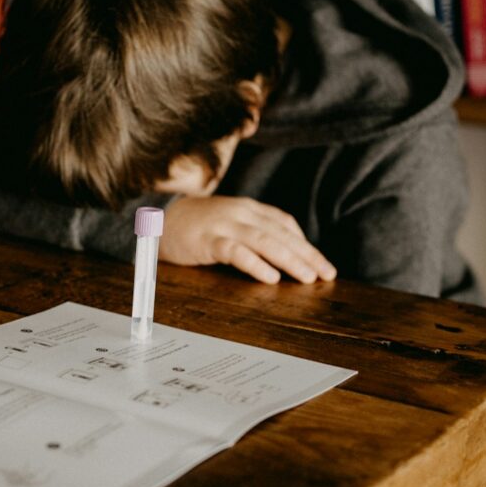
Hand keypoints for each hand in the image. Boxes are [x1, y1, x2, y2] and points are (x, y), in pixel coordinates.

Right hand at [159, 196, 336, 283]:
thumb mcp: (231, 223)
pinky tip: (270, 277)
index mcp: (249, 209)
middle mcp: (241, 213)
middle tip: (326, 274)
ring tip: (307, 277)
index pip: (285, 225)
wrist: (159, 221)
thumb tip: (287, 255)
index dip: (306, 245)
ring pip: (265, 241)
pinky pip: (236, 251)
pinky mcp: (207, 240)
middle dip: (307, 255)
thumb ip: (256, 232)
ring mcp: (224, 225)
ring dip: (290, 259)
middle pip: (281, 234)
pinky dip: (255, 264)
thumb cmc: (199, 227)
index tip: (324, 265)